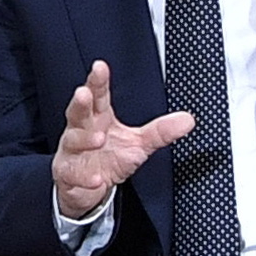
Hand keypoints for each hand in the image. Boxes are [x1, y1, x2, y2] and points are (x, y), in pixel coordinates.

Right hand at [52, 60, 193, 220]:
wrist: (85, 187)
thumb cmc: (108, 158)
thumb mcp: (138, 143)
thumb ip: (160, 131)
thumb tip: (188, 120)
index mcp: (98, 118)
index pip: (98, 96)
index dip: (98, 81)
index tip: (100, 67)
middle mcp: (81, 131)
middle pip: (78, 113)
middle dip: (80, 103)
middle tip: (84, 93)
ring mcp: (72, 152)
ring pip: (73, 141)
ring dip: (84, 139)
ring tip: (98, 139)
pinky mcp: (68, 175)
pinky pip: (73, 175)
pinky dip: (83, 177)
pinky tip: (95, 179)